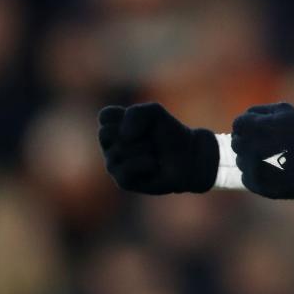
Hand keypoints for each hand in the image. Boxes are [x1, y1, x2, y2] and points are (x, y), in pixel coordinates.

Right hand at [97, 103, 218, 193]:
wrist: (188, 156)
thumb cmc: (170, 133)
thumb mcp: (154, 112)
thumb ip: (136, 113)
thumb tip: (124, 135)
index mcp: (113, 127)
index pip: (105, 117)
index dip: (126, 116)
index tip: (145, 121)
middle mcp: (110, 146)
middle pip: (107, 133)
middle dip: (135, 133)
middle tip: (149, 139)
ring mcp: (114, 164)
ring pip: (118, 151)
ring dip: (144, 149)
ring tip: (154, 153)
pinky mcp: (123, 181)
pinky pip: (124, 170)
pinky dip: (144, 164)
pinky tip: (154, 165)